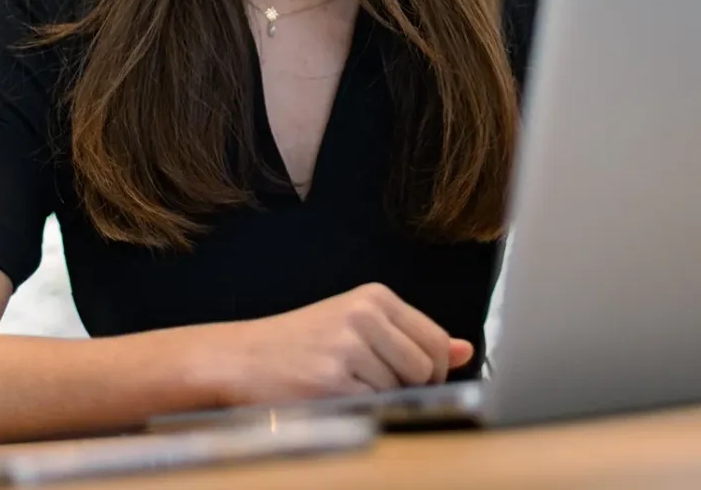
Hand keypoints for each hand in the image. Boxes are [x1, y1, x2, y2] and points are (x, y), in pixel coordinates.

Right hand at [207, 283, 473, 404]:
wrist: (242, 358)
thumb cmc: (302, 344)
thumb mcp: (357, 326)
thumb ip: (411, 338)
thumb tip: (465, 350)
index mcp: (374, 296)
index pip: (437, 340)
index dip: (430, 369)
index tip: (403, 373)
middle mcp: (363, 314)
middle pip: (426, 368)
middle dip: (408, 386)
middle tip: (367, 380)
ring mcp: (348, 347)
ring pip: (402, 391)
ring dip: (380, 398)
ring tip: (343, 383)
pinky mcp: (333, 380)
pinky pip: (376, 408)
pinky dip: (360, 410)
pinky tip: (332, 395)